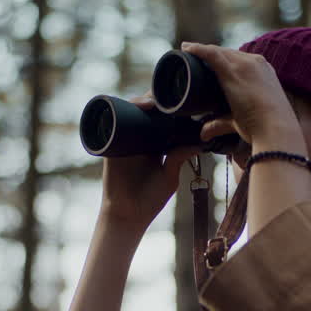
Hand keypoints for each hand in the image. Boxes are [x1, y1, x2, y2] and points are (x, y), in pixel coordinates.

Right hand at [99, 94, 199, 232]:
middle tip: (171, 96)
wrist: (127, 214)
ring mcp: (126, 140)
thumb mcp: (170, 176)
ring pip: (133, 112)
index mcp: (157, 145)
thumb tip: (198, 141)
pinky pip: (115, 122)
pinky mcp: (112, 144)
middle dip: (158, 100)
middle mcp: (141, 139)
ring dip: (143, 101)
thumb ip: (179, 158)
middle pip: (148, 111)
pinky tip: (138, 106)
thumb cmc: (150, 199)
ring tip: (155, 101)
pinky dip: (124, 110)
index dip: (172, 109)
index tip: (185, 101)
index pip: (164, 120)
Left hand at [179, 42, 305, 151]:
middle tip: (193, 57)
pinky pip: (211, 54)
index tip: (209, 63)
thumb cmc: (264, 128)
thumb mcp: (242, 121)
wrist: (276, 129)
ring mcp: (245, 65)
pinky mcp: (233, 71)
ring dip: (202, 50)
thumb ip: (221, 124)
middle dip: (211, 54)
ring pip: (219, 52)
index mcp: (264, 71)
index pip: (239, 59)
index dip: (223, 59)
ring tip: (187, 52)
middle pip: (228, 53)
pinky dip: (198, 49)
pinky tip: (186, 48)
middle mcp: (256, 63)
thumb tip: (204, 134)